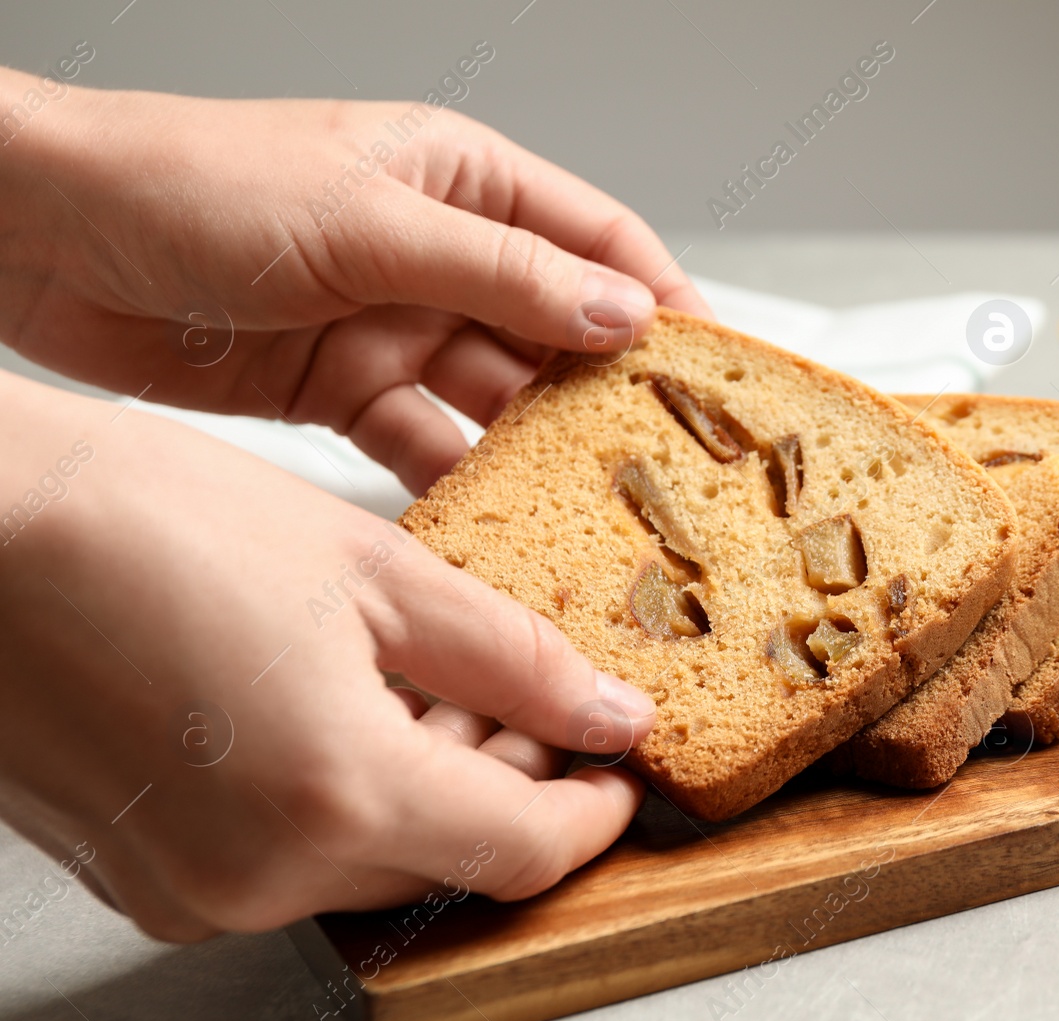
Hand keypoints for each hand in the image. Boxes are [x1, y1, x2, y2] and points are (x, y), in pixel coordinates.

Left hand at [0, 69, 709, 494]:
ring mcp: (391, 326)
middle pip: (554, 334)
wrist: (44, 237)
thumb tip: (621, 315)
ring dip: (533, 455)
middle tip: (661, 471)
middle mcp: (438, 254)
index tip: (716, 374)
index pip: (597, 242)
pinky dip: (451, 486)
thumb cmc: (192, 183)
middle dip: (606, 400)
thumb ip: (501, 273)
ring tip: (585, 518)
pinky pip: (420, 446)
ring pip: (492, 402)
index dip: (662, 305)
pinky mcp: (341, 389)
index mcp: (461, 179)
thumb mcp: (368, 222)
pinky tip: (485, 528)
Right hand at [0, 372, 655, 939]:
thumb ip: (510, 657)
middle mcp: (262, 872)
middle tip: (538, 700)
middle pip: (452, 859)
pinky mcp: (149, 873)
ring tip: (448, 687)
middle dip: (515, 784)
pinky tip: (355, 710)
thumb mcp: (371, 571)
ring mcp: (196, 887)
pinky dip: (348, 799)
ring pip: (374, 859)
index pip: (524, 849)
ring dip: (435, 785)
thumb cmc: (140, 523)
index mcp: (337, 794)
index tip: (621, 767)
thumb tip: (606, 711)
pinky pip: (291, 858)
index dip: (593, 810)